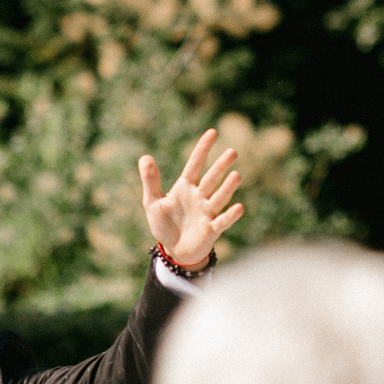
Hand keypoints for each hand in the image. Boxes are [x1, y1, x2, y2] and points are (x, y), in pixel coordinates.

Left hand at [139, 128, 245, 269]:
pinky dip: (230, 216)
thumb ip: (150, 180)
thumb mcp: (152, 202)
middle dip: (221, 166)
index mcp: (185, 188)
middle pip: (211, 179)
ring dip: (227, 187)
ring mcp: (207, 213)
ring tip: (236, 175)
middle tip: (232, 152)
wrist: (174, 251)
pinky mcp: (211, 229)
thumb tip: (145, 157)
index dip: (203, 148)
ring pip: (219, 197)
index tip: (213, 132)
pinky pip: (222, 221)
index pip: (195, 164)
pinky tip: (239, 207)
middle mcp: (199, 197)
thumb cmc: (165, 225)